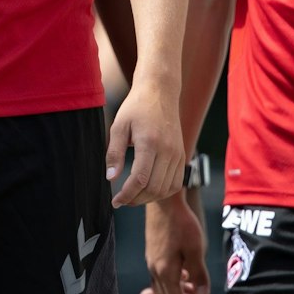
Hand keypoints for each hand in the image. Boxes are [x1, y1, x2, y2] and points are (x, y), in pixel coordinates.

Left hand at [107, 86, 182, 206]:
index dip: (126, 195)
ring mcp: (178, 154)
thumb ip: (114, 153)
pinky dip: (162, 192)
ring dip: (148, 198)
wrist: (160, 92)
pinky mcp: (182, 156)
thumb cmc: (136, 108)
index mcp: (150, 142)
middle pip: (153, 188)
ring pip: (165, 189)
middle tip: (122, 200)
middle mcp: (167, 150)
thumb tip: (111, 178)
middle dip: (135, 199)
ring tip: (133, 196)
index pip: (139, 179)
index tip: (116, 201)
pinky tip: (149, 190)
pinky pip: (176, 183)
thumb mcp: (119, 126)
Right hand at [138, 189, 210, 293]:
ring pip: (165, 285)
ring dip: (181, 292)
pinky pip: (162, 275)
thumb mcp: (196, 249)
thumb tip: (203, 293)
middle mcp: (155, 269)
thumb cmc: (181, 223)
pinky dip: (174, 281)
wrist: (163, 201)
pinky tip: (185, 276)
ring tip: (196, 292)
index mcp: (165, 271)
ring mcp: (152, 260)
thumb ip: (199, 273)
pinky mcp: (153, 253)